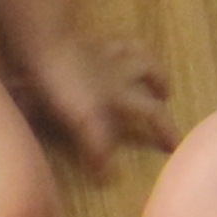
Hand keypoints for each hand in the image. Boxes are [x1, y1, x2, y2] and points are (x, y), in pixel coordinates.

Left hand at [17, 33, 178, 163]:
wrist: (41, 40)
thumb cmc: (62, 81)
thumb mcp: (82, 118)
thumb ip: (97, 144)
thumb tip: (110, 176)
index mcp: (119, 92)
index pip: (152, 112)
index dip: (166, 129)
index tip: (175, 145)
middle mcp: (116, 70)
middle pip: (149, 70)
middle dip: (160, 82)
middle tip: (164, 93)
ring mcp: (99, 53)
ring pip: (133, 49)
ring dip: (144, 57)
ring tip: (147, 65)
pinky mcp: (80, 42)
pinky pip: (105, 41)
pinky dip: (114, 45)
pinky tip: (109, 50)